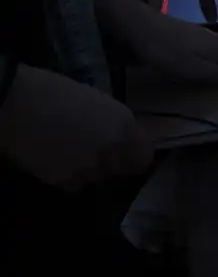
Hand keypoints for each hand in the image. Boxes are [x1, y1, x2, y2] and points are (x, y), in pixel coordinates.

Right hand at [0, 65, 152, 189]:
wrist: (14, 103)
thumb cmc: (55, 92)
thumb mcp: (98, 102)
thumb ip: (117, 125)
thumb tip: (126, 140)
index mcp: (124, 126)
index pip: (144, 158)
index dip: (134, 155)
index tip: (125, 150)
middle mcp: (112, 150)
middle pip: (121, 170)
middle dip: (112, 162)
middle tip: (94, 149)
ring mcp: (88, 168)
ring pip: (97, 178)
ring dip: (90, 169)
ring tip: (71, 151)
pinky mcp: (63, 180)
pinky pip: (75, 184)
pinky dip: (69, 176)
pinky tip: (57, 159)